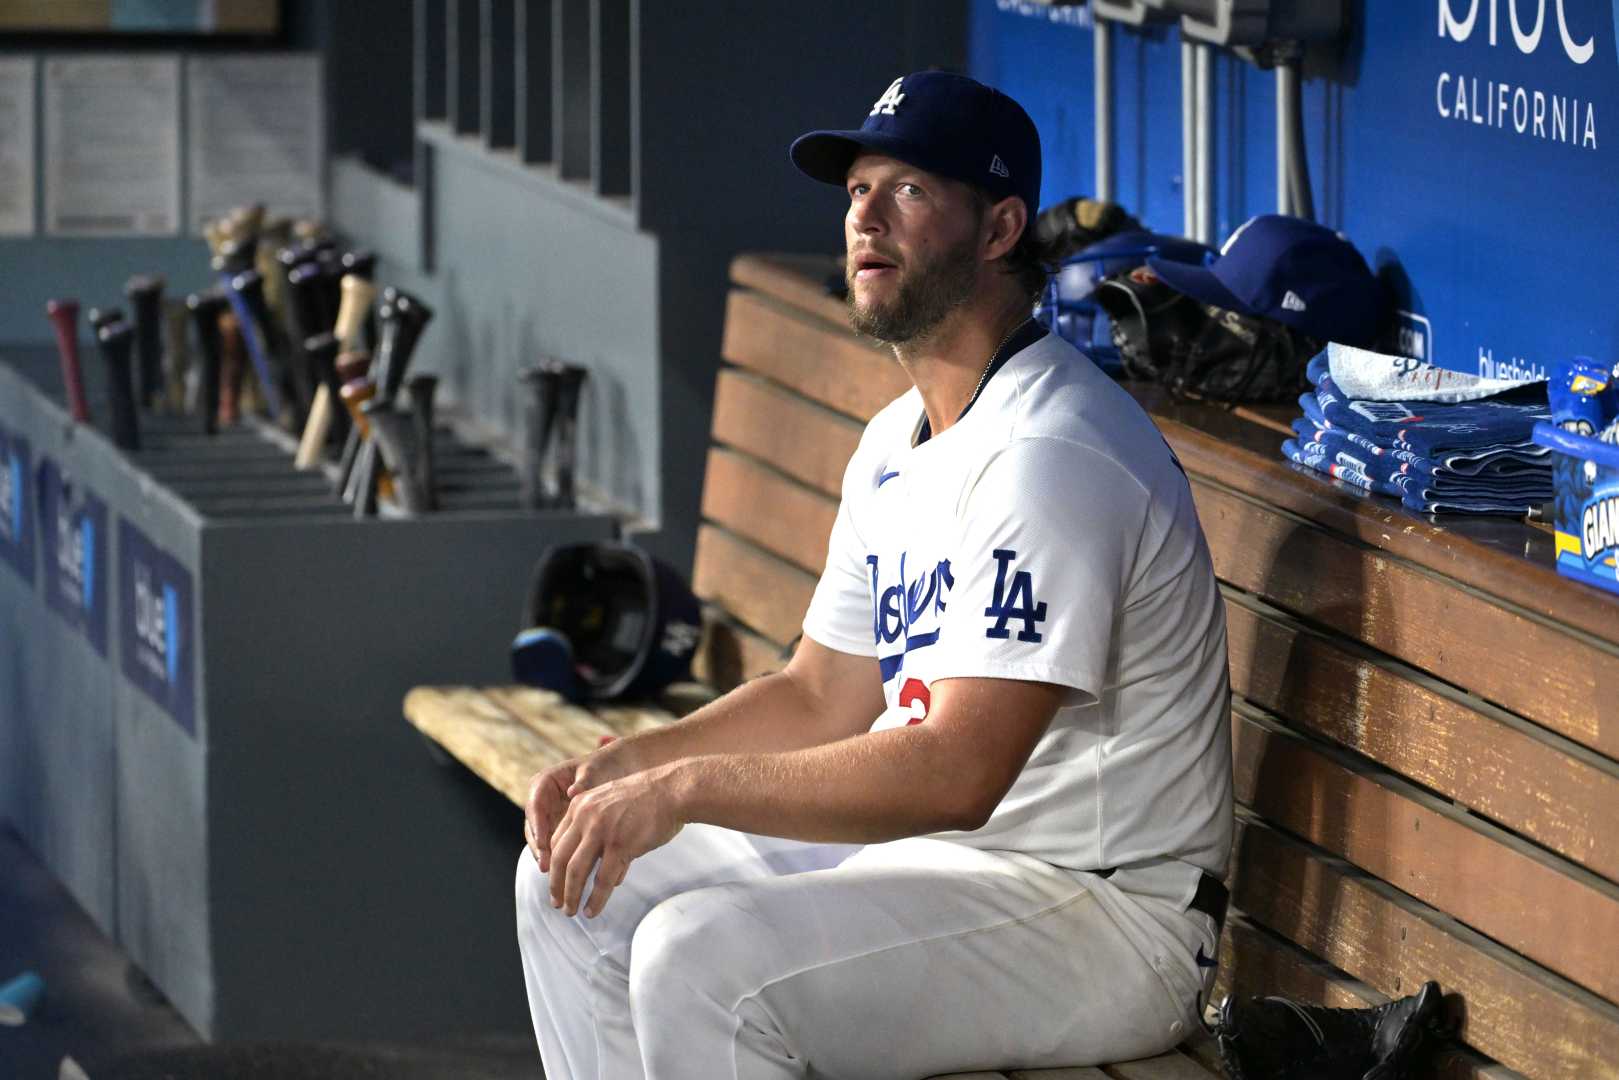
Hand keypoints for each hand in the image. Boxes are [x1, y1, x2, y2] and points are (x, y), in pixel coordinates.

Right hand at [523, 742, 641, 871]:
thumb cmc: (603, 768)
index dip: (537, 825)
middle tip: (545, 865)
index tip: (543, 843)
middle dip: (539, 846)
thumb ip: (583, 783)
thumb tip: (572, 793)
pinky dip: (556, 855)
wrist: (614, 770)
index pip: (535, 804)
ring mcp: (547, 813)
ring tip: (551, 872)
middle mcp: (541, 798)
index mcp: (544, 781)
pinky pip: (552, 842)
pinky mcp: (556, 825)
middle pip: (533, 825)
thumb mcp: (594, 772)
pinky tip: (563, 869)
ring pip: (540, 837)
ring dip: (545, 855)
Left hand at [547, 765, 685, 917]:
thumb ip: (601, 832)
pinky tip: (591, 911)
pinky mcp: (621, 845)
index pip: (556, 841)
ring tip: (570, 911)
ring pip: (576, 871)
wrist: (673, 790)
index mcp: (580, 806)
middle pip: (560, 857)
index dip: (553, 865)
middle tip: (555, 903)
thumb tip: (605, 870)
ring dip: (570, 895)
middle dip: (556, 885)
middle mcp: (586, 817)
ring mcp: (602, 831)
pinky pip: (603, 880)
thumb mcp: (612, 805)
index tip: (555, 881)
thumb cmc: (650, 799)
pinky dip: (595, 899)